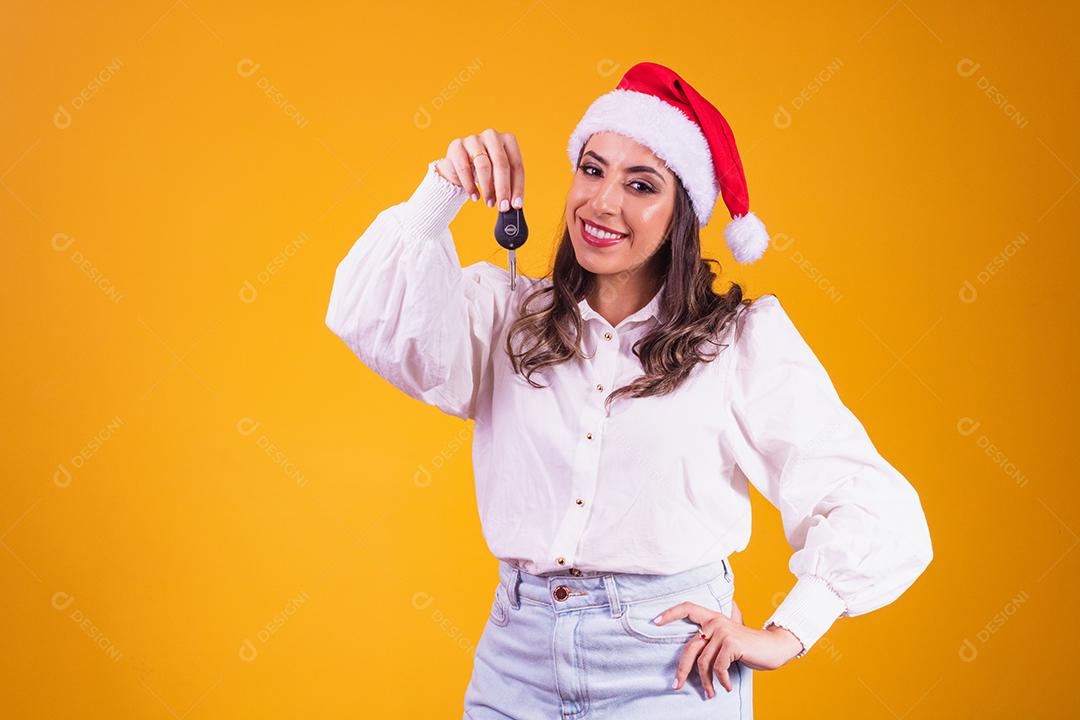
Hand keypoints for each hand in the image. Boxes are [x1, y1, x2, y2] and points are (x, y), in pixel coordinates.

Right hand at [435, 129, 524, 210]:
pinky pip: (464, 168)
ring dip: (488, 188)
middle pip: (501, 164)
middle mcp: (492, 136)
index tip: (516, 205)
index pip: (516, 165)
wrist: (458, 166)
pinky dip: (470, 186)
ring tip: (489, 203)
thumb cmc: (485, 171)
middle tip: (503, 207)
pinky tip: (475, 196)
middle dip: (503, 189)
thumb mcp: (499, 176)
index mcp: (508, 140)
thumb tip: (515, 204)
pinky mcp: (456, 146)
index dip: (517, 187)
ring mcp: (473, 139)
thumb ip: (509, 186)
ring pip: (483, 165)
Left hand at [653, 600, 803, 699]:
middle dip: (682, 669)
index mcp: (712, 618)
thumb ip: (711, 641)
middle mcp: (715, 621)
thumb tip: (691, 661)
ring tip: (711, 693)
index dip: (670, 614)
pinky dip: (721, 681)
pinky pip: (718, 668)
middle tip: (676, 685)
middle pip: (690, 648)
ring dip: (707, 682)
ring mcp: (723, 631)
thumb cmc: (748, 647)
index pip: (687, 608)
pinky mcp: (731, 643)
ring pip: (704, 662)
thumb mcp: (727, 639)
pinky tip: (727, 686)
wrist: (774, 647)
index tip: (655, 623)